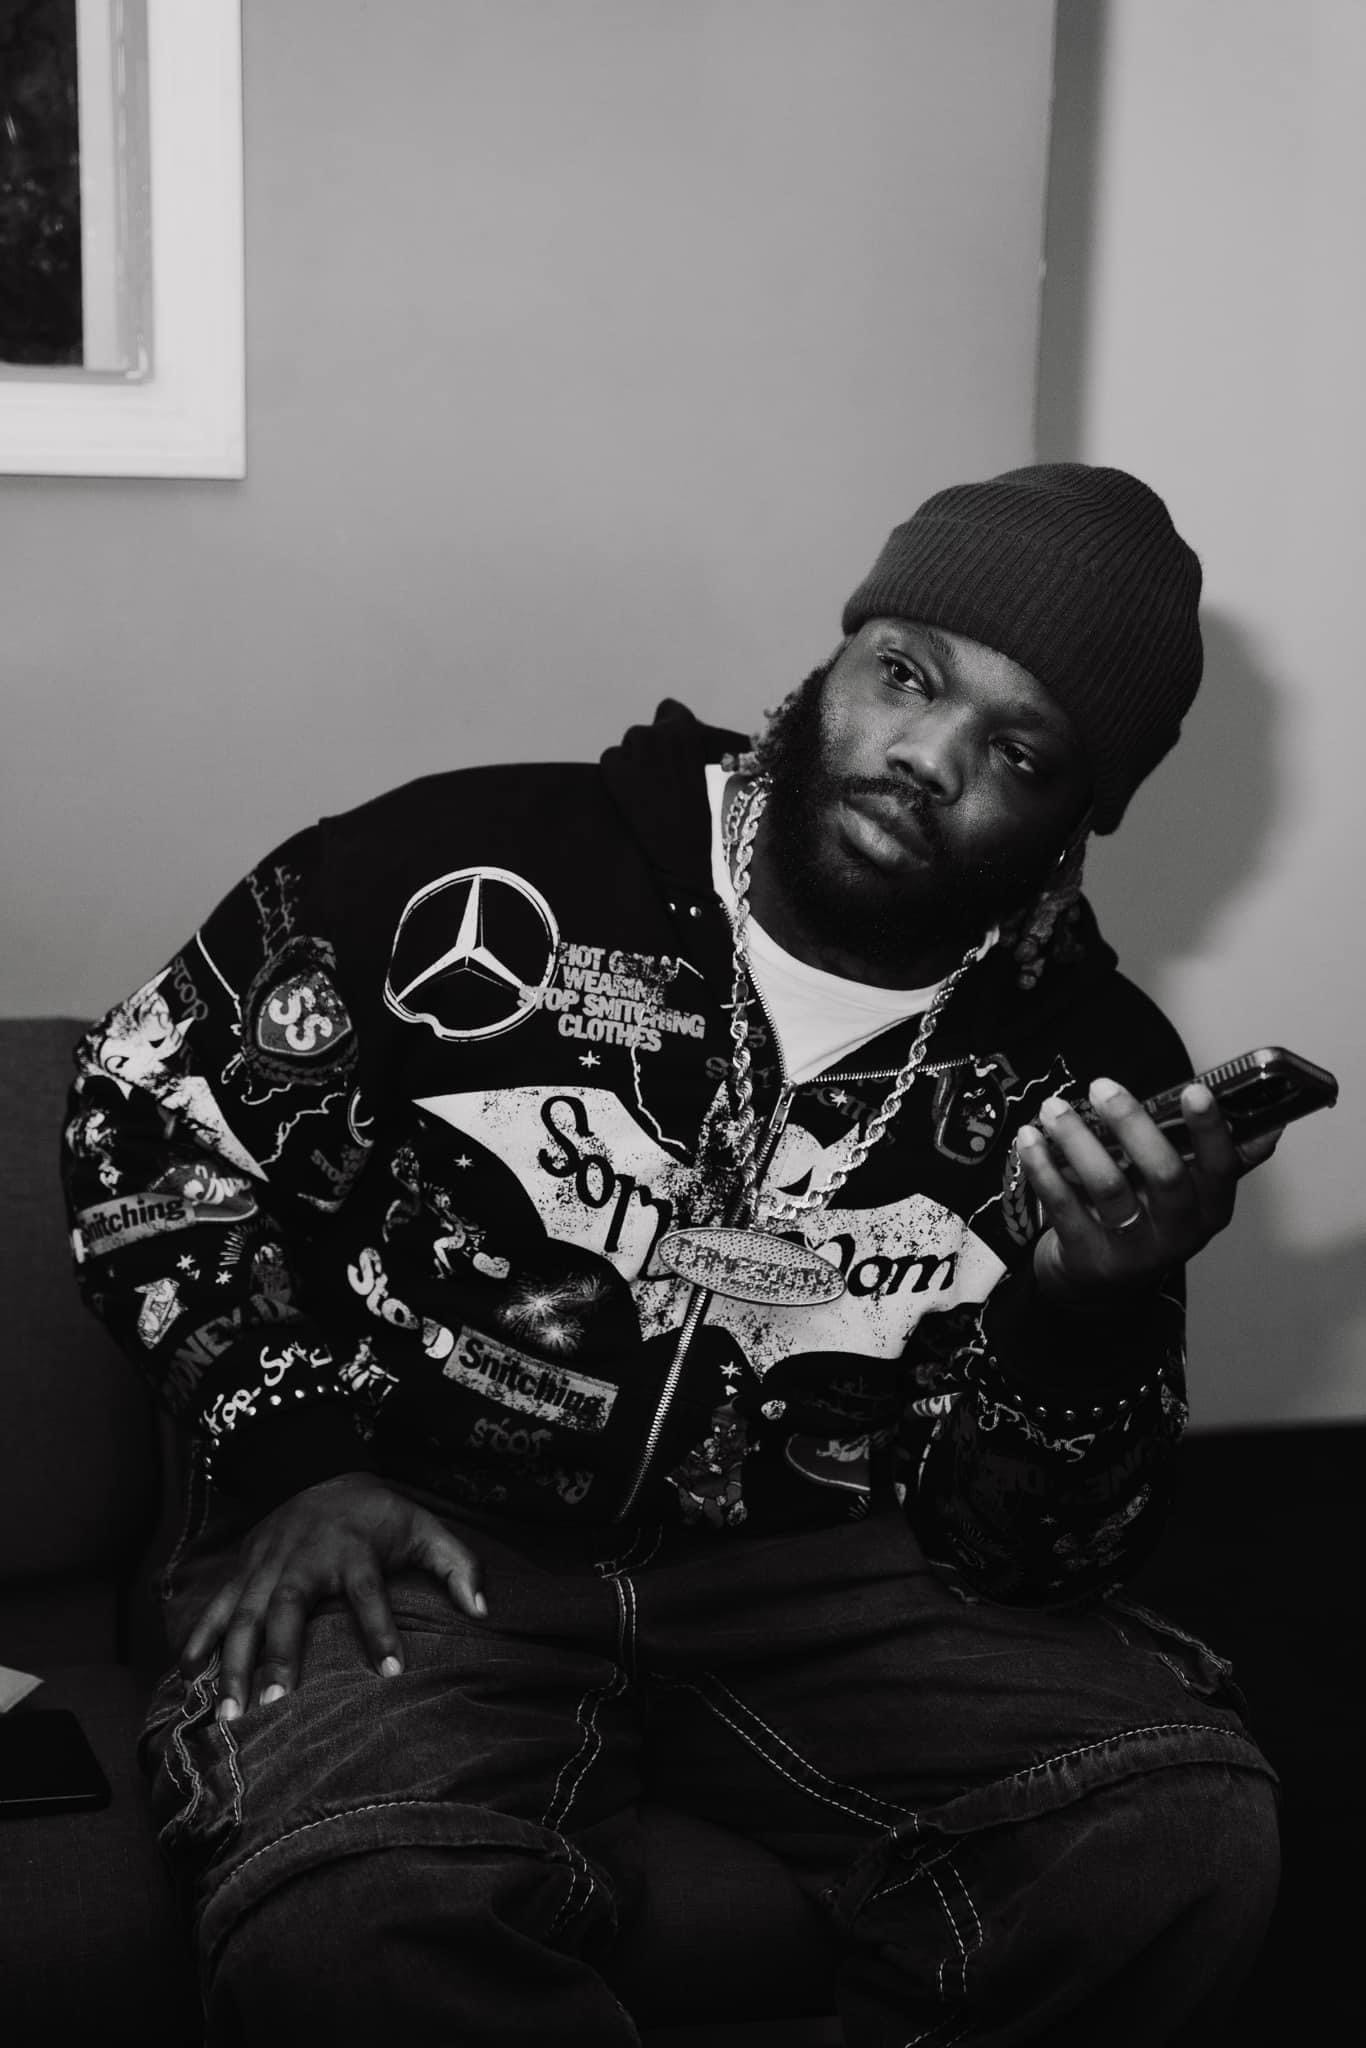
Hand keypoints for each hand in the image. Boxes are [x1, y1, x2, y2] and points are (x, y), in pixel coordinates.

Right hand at [180, 1471, 486, 1722]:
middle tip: (275, 1705)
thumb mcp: (424, 1527)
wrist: (318, 1468)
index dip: (381, 1631)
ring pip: (243, 1613)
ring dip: (233, 1662)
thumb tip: (484, 1610)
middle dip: (279, 1655)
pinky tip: (187, 1673)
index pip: (370, 1593)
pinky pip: (216, 1604)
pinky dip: (199, 1636)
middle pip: (288, 1607)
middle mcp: (304, 1559)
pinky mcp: (243, 1568)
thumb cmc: (377, 1513)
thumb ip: (458, 1565)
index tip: (391, 1674)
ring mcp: (267, 1565)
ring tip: (228, 1711)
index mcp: (353, 1551)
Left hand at [1015, 1076, 1280, 1304]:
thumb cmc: (1149, 1214)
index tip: (1194, 1090)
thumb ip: (1217, 1156)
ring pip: (1109, 1188)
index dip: (1210, 1131)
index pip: (1222, 1167)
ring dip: (1078, 1141)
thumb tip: (1269, 1122)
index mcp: (1211, 1207)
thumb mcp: (1189, 1191)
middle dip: (1133, 1126)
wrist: (1102, 1281)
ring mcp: (1135, 1249)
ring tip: (1053, 1107)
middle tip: (1101, 1086)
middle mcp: (1180, 1232)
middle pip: (1164, 1176)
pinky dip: (1044, 1168)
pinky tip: (1029, 1139)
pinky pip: (1064, 1207)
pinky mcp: (1090, 1257)